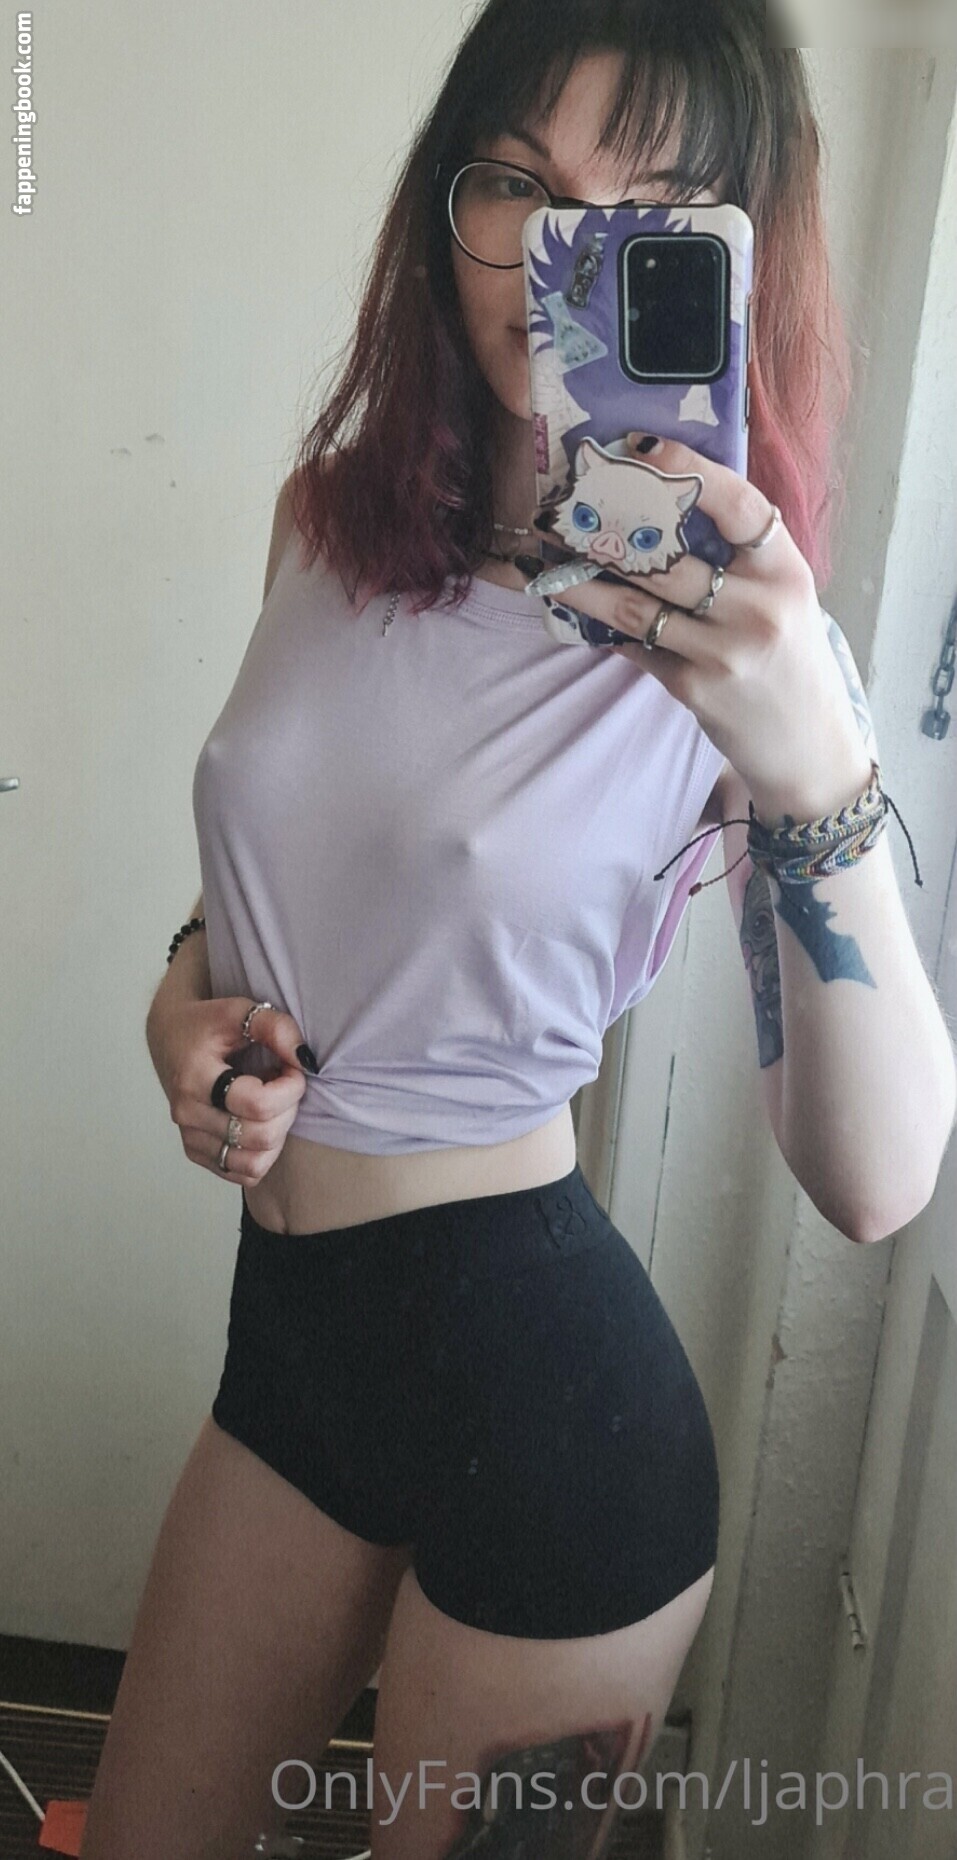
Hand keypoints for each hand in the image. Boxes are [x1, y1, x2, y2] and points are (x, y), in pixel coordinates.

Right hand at [149, 996, 308, 1186]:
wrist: (171, 1038)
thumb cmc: (207, 1024)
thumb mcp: (240, 1011)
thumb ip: (276, 1027)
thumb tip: (304, 1060)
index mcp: (195, 1079)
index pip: (258, 1105)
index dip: (290, 1088)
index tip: (291, 1068)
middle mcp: (188, 1114)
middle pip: (261, 1136)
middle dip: (288, 1109)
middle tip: (284, 1084)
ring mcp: (191, 1138)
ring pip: (256, 1163)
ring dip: (278, 1134)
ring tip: (272, 1104)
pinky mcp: (197, 1153)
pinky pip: (245, 1174)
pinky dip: (264, 1153)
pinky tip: (260, 1122)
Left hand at [544, 432, 874, 823]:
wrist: (808, 742)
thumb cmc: (787, 654)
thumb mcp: (784, 595)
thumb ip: (739, 555)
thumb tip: (658, 501)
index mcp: (786, 569)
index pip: (737, 504)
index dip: (687, 470)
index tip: (638, 447)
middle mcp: (760, 607)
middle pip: (667, 557)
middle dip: (606, 531)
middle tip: (558, 510)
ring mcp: (726, 652)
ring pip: (635, 605)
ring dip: (583, 582)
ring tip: (543, 559)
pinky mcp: (697, 689)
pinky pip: (636, 646)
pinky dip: (604, 628)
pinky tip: (575, 608)